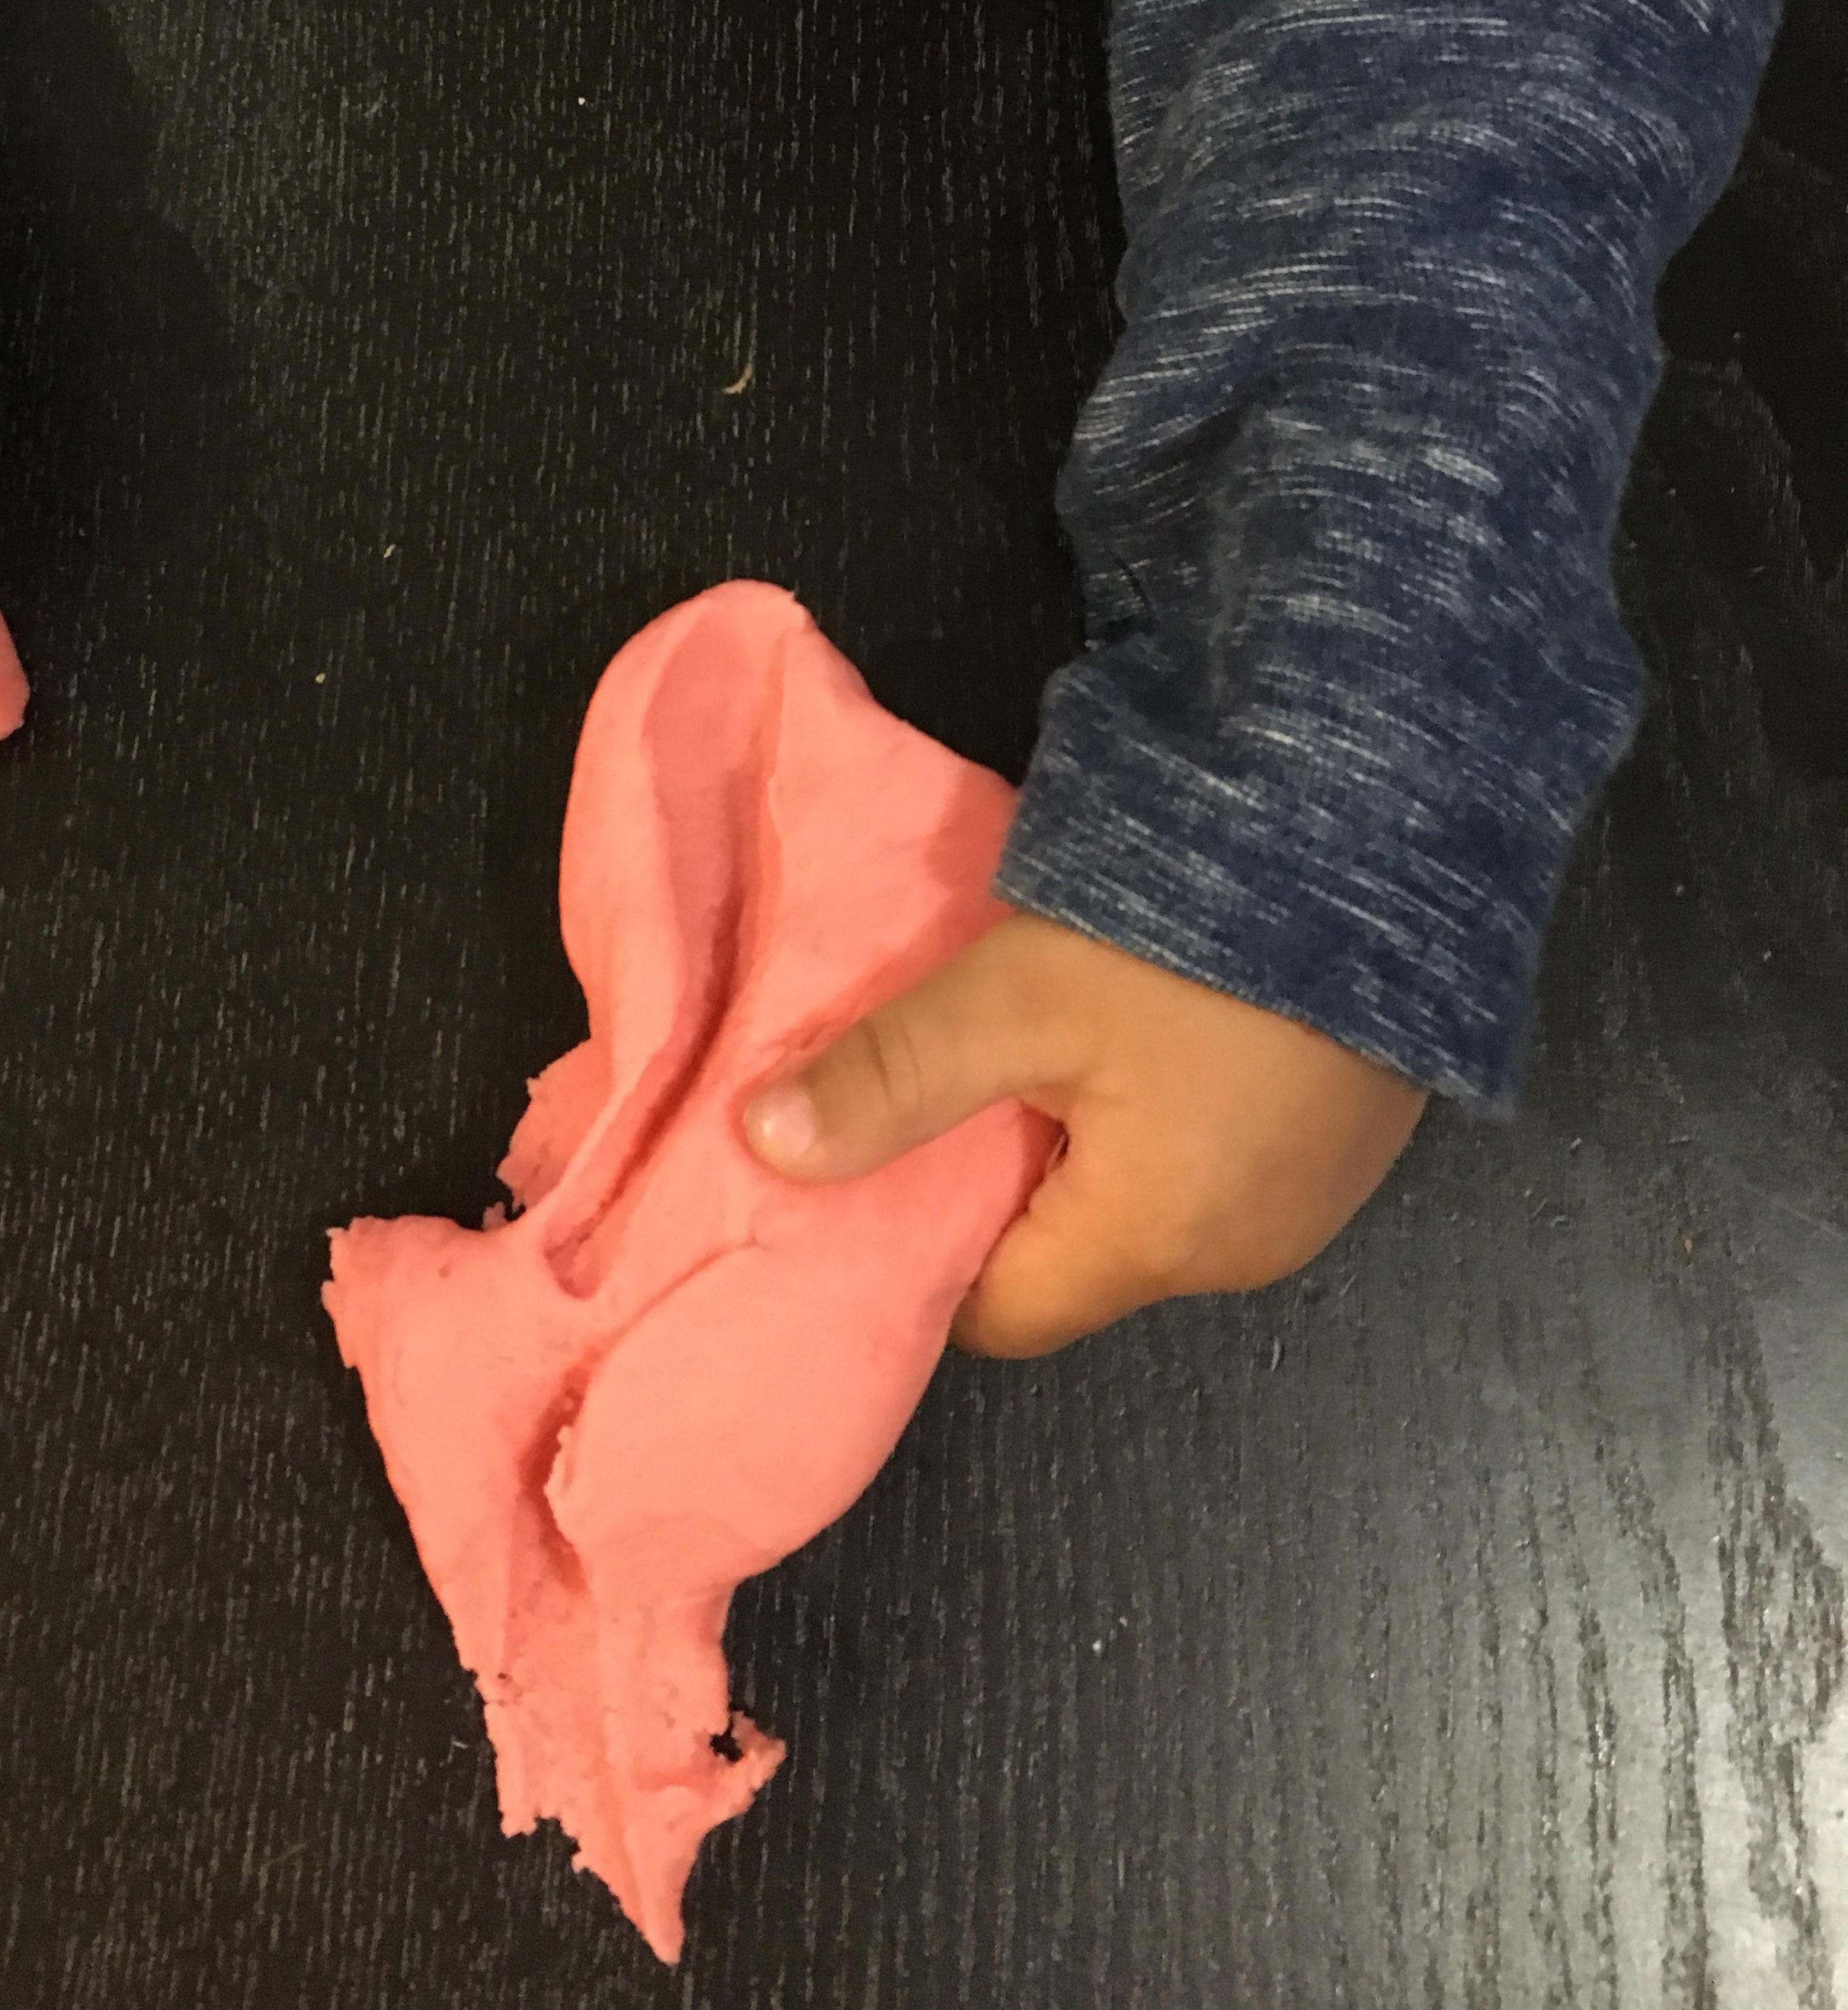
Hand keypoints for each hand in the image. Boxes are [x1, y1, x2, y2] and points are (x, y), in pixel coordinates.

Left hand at [744, 912, 1426, 1356]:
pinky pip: (1217, 1163)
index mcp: (1154, 1244)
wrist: (1396, 843)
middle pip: (1072, 1264)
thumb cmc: (1205, 940)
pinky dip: (1164, 1119)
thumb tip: (762, 1149)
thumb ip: (889, 1079)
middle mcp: (1239, 1254)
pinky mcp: (1343, 1139)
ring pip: (1144, 1208)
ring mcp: (1307, 1200)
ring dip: (1086, 1148)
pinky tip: (1146, 1035)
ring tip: (1044, 1054)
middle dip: (1001, 1192)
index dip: (923, 1256)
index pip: (998, 1316)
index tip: (882, 1176)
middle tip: (952, 1094)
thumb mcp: (1017, 1002)